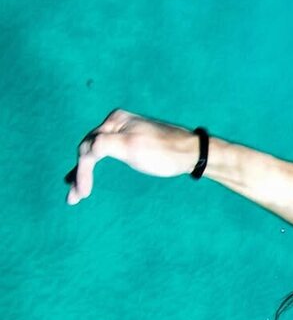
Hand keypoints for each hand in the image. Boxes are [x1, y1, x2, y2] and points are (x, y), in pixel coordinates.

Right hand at [65, 109, 198, 205]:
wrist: (192, 153)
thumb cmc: (163, 152)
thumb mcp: (132, 147)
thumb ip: (104, 144)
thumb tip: (85, 149)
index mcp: (115, 121)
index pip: (88, 147)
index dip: (81, 171)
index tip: (84, 195)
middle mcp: (116, 123)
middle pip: (88, 149)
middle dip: (79, 174)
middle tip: (74, 198)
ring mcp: (122, 133)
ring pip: (94, 154)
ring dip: (82, 173)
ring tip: (75, 195)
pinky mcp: (128, 143)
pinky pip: (104, 154)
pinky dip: (93, 168)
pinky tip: (85, 179)